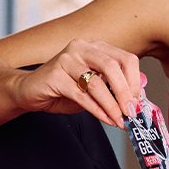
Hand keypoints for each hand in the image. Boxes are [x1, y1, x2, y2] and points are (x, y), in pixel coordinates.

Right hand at [14, 38, 141, 129]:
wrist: (30, 90)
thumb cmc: (64, 89)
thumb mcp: (94, 87)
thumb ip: (114, 88)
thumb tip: (139, 98)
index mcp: (96, 47)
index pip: (126, 59)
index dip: (135, 82)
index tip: (138, 103)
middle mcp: (82, 48)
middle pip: (113, 67)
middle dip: (125, 93)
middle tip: (131, 113)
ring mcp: (67, 59)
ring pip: (97, 83)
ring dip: (111, 106)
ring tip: (120, 121)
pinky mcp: (55, 75)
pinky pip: (81, 95)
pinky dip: (97, 110)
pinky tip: (105, 119)